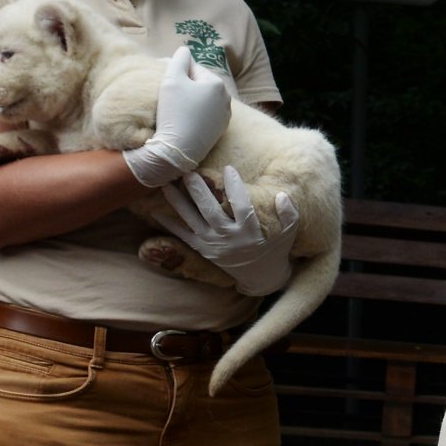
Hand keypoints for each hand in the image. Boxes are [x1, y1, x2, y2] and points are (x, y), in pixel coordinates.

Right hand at [123, 47, 231, 187]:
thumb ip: (178, 60)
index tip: (160, 76)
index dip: (175, 70)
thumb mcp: (172, 79)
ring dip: (189, 98)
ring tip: (172, 104)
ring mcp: (224, 116)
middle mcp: (226, 98)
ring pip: (202, 99)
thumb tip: (184, 50)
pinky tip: (182, 117)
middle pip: (200, 84)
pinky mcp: (219, 131)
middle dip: (184, 83)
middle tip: (164, 90)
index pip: (193, 68)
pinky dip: (194, 113)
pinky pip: (204, 115)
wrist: (179, 149)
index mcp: (217, 83)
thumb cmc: (175, 111)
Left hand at [158, 166, 300, 295]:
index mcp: (250, 232)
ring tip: (167, 185)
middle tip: (187, 172)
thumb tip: (282, 195)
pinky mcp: (204, 251)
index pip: (242, 205)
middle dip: (198, 191)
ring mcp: (214, 245)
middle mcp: (230, 239)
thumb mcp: (289, 233)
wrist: (260, 276)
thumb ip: (289, 214)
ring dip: (179, 203)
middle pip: (211, 211)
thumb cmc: (275, 249)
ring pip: (193, 221)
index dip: (234, 186)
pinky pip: (184, 236)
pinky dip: (170, 225)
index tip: (228, 168)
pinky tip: (156, 212)